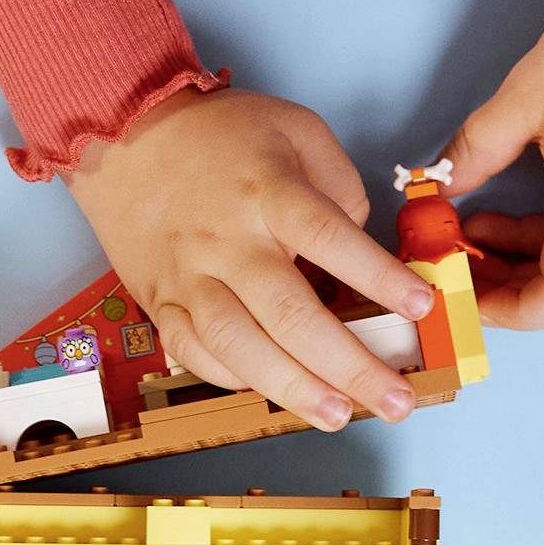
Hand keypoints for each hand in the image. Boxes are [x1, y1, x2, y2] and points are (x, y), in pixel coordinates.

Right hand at [66, 89, 433, 427]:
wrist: (123, 134)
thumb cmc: (220, 133)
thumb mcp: (296, 129)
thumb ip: (339, 186)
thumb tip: (362, 252)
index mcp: (268, 191)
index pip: (328, 237)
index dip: (377, 276)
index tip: (420, 307)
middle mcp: (227, 241)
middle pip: (289, 313)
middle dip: (349, 365)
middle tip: (396, 400)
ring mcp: (189, 276)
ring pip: (238, 345)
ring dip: (293, 388)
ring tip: (339, 415)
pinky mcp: (161, 300)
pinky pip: (193, 353)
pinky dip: (233, 379)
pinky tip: (272, 391)